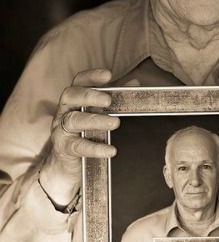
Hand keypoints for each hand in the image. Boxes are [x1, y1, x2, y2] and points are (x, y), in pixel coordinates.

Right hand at [40, 69, 128, 205]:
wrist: (67, 166)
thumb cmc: (87, 134)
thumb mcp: (100, 115)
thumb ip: (116, 99)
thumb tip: (135, 84)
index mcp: (74, 99)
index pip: (79, 81)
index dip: (91, 76)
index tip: (108, 75)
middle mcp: (64, 111)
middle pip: (71, 96)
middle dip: (90, 96)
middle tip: (108, 100)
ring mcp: (61, 129)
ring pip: (74, 120)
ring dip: (95, 120)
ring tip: (115, 123)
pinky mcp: (63, 148)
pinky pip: (78, 146)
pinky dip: (95, 148)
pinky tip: (111, 150)